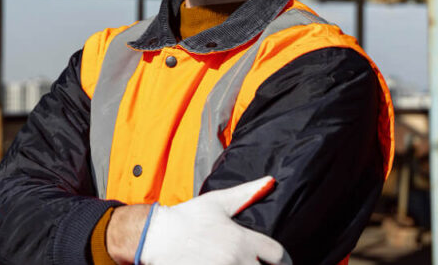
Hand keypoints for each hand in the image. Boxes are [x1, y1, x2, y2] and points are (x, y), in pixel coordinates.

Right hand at [140, 176, 290, 264]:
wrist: (157, 236)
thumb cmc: (186, 218)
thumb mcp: (217, 202)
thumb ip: (246, 193)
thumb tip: (270, 181)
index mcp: (241, 239)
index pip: (277, 255)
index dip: (281, 259)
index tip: (275, 261)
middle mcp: (235, 258)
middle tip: (255, 263)